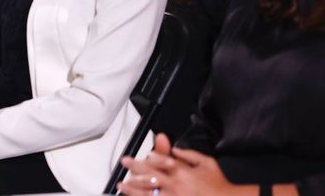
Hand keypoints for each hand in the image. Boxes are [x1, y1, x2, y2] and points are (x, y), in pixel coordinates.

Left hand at [120, 134, 240, 195]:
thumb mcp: (206, 163)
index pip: (160, 161)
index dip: (150, 157)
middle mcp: (175, 185)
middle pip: (149, 174)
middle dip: (135, 167)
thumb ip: (188, 154)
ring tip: (122, 185)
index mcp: (181, 172)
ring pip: (147, 193)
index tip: (143, 155)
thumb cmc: (218, 184)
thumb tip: (174, 148)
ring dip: (133, 188)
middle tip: (125, 162)